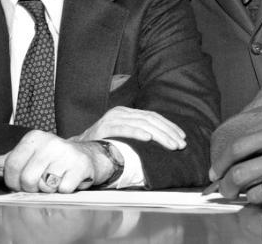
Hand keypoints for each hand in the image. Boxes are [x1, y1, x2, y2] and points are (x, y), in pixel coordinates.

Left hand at [0, 130, 115, 191]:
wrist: (87, 156)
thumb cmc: (51, 158)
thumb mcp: (24, 157)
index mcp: (33, 138)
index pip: (11, 168)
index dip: (14, 181)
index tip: (22, 179)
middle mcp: (50, 141)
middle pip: (27, 180)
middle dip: (32, 187)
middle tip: (41, 181)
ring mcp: (66, 153)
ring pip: (44, 186)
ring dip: (48, 189)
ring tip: (55, 179)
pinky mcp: (81, 166)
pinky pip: (62, 190)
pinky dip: (64, 191)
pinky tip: (68, 180)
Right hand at [71, 106, 185, 149]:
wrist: (79, 149)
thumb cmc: (103, 145)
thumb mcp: (123, 136)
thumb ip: (138, 134)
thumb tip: (162, 141)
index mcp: (127, 112)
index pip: (153, 116)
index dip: (169, 126)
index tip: (182, 136)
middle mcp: (121, 112)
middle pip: (150, 120)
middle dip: (168, 133)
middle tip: (181, 144)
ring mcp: (112, 118)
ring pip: (142, 124)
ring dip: (160, 135)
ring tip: (171, 145)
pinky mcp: (105, 127)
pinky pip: (125, 128)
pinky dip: (138, 133)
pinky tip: (148, 138)